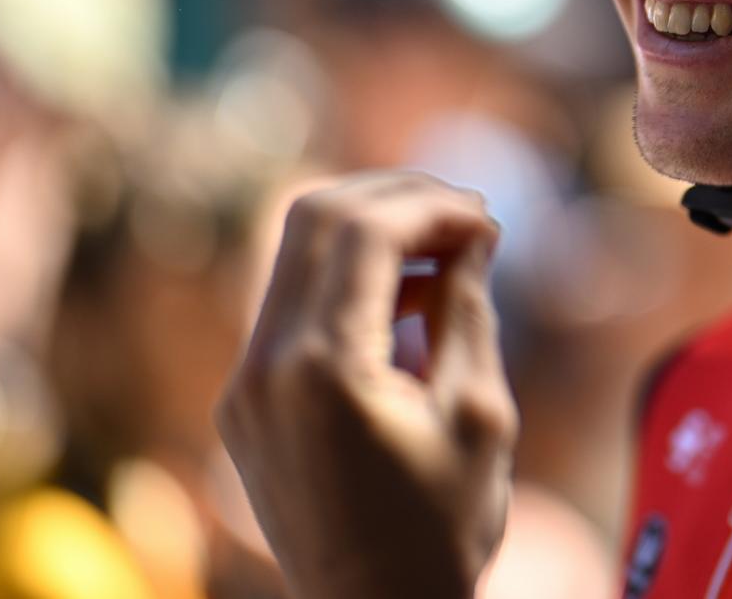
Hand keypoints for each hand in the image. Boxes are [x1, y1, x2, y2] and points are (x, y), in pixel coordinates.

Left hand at [216, 172, 515, 598]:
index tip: (489, 221)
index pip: (366, 229)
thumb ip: (466, 308)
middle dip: (398, 201)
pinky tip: (406, 299)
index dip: (433, 206)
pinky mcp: (243, 404)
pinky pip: (290, 306)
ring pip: (296, 253)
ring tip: (446, 255)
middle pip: (316, 218)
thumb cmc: (440, 530)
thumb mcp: (479, 413)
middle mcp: (264, 368)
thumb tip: (470, 235)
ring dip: (371, 234)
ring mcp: (243, 385)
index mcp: (322, 370)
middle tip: (467, 220)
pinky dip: (347, 279)